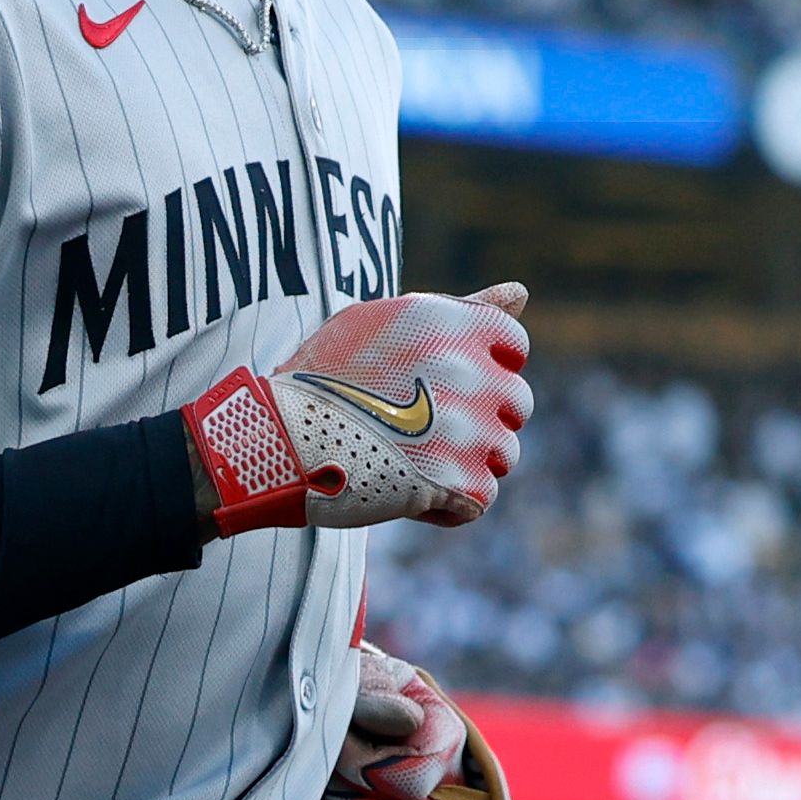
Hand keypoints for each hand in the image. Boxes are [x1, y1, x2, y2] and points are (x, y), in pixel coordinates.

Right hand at [183, 284, 531, 536]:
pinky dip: (451, 504)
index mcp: (454, 325)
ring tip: (415, 458)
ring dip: (470, 462)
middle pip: (516, 405)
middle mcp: (470, 372)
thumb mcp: (384, 321)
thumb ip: (461, 309)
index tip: (448, 385)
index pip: (514, 348)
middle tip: (423, 428)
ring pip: (505, 454)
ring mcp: (469, 430)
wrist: (277, 439)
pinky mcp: (458, 483)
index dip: (486, 368)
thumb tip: (523, 295)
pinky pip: (482, 498)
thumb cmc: (324, 375)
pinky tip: (410, 491)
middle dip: (482, 418)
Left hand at [315, 644, 471, 799]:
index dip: (364, 765)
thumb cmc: (352, 692)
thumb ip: (374, 697)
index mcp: (444, 741)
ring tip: (320, 787)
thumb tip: (407, 722)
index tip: (340, 738)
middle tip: (320, 762)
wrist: (341, 710)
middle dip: (336, 791)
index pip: (412, 782)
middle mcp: (442, 792)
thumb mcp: (361, 679)